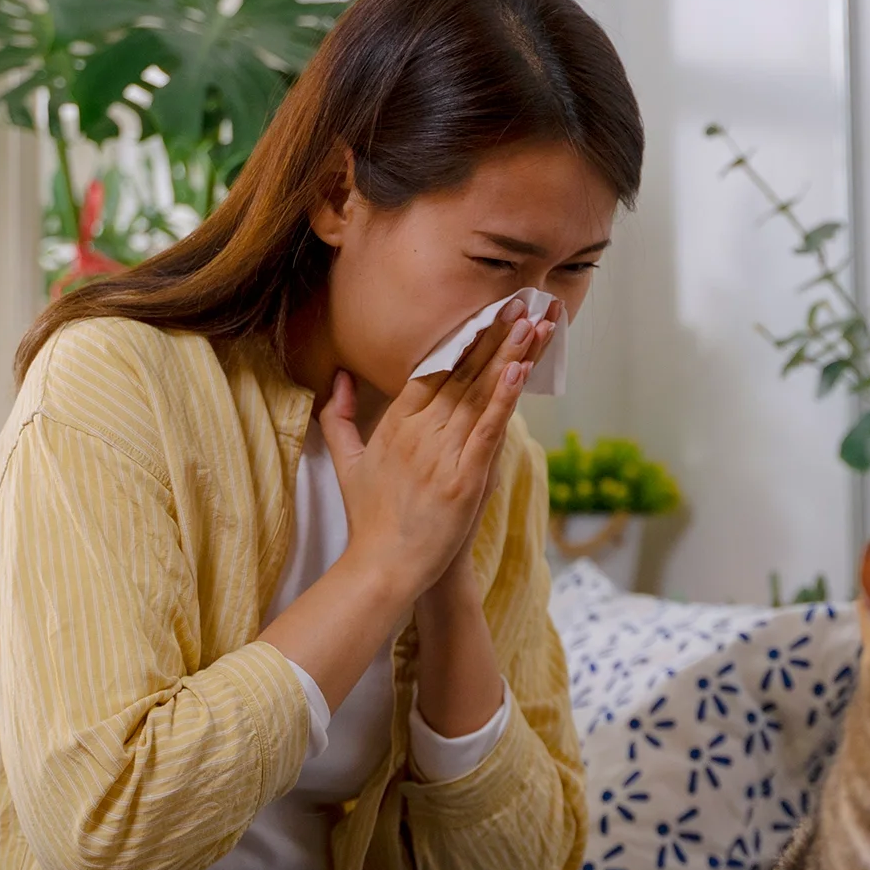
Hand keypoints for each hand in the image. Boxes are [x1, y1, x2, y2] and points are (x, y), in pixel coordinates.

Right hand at [321, 296, 555, 606]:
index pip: (433, 369)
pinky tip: (521, 368)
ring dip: (509, 355)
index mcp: (396, 424)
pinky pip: (488, 428)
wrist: (383, 567)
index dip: (463, 338)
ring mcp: (442, 454)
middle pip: (463, 373)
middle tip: (521, 301)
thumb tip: (337, 377)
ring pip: (481, 393)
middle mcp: (419, 432)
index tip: (486, 311)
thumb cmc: (370, 519)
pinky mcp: (464, 478)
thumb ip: (339, 416)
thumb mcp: (346, 462)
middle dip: (495, 335)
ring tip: (532, 322)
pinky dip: (505, 396)